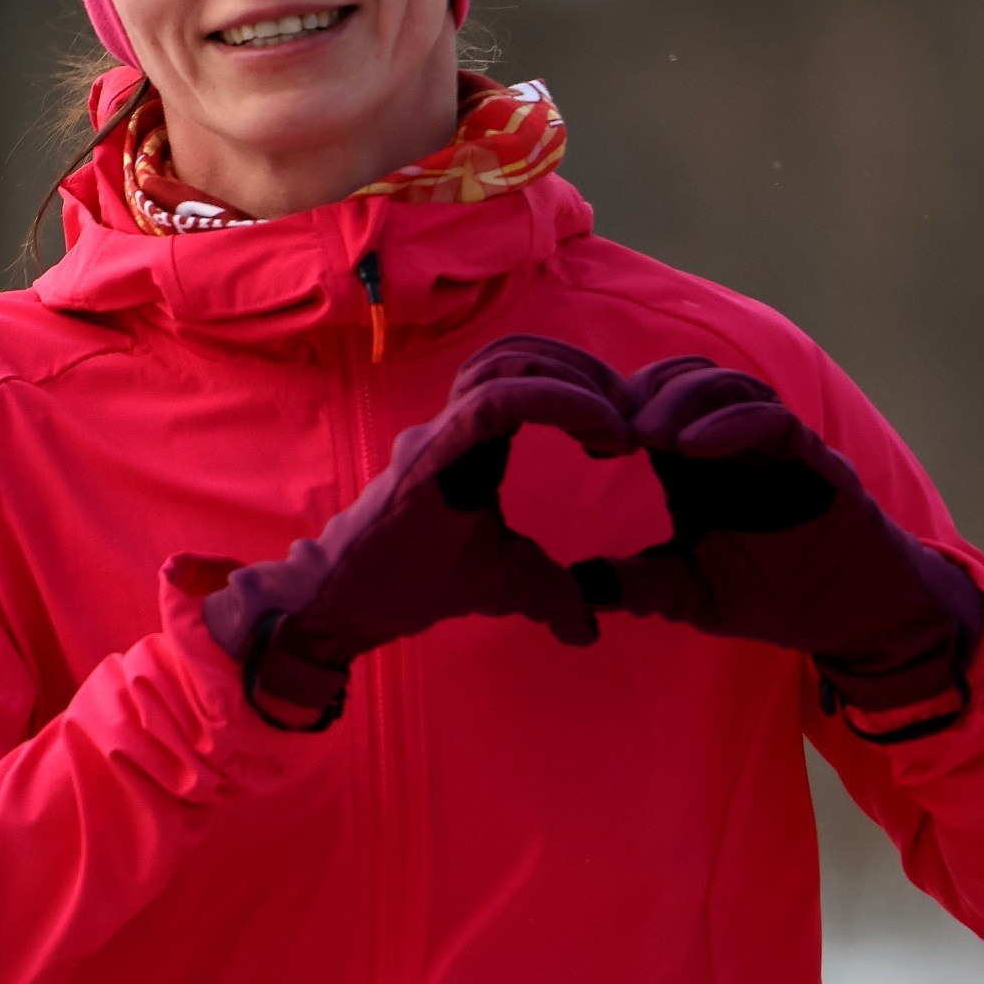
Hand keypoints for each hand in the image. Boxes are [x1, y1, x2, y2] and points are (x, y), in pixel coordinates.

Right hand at [202, 337, 634, 727]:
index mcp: (474, 439)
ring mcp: (440, 430)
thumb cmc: (416, 583)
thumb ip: (554, 594)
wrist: (349, 604)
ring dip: (576, 379)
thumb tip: (589, 631)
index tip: (625, 431)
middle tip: (633, 414)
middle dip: (586, 370)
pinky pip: (499, 401)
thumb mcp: (509, 584)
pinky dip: (557, 401)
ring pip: (510, 361)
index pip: (527, 376)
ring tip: (619, 424)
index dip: (581, 385)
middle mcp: (454, 422)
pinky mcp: (431, 451)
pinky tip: (600, 433)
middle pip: (523, 352)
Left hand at [575, 358, 983, 725]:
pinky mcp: (814, 457)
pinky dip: (732, 424)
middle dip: (644, 394)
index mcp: (697, 462)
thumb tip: (570, 590)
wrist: (851, 612)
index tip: (583, 439)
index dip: (614, 408)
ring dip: (682, 402)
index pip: (652, 406)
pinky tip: (693, 445)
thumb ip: (633, 584)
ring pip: (726, 386)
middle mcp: (733, 440)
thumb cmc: (774, 594)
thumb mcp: (687, 592)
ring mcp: (775, 443)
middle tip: (611, 429)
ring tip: (647, 435)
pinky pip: (772, 421)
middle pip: (683, 379)